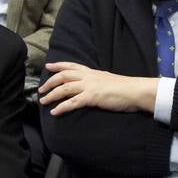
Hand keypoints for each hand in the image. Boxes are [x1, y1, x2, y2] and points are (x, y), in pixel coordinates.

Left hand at [38, 62, 156, 114]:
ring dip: (52, 95)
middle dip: (50, 82)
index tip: (48, 66)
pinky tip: (55, 112)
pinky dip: (61, 107)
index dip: (58, 65)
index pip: (72, 66)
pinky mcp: (92, 97)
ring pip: (64, 88)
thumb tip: (94, 87)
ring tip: (43, 101)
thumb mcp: (109, 81)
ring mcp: (90, 86)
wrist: (136, 91)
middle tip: (41, 90)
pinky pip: (72, 102)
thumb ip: (98, 82)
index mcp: (93, 72)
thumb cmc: (126, 88)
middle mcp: (89, 77)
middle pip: (63, 76)